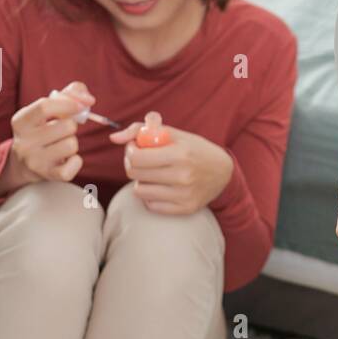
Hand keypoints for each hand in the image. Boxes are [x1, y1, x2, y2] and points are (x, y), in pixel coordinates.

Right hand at [7, 79, 95, 183]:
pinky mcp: (48, 175)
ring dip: (72, 143)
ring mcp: (34, 160)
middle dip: (72, 126)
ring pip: (72, 145)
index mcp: (21, 121)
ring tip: (61, 144)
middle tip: (63, 130)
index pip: (45, 106)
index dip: (68, 103)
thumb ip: (70, 93)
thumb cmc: (43, 128)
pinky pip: (74, 164)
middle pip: (66, 126)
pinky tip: (67, 159)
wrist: (25, 163)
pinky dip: (76, 161)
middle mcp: (24, 142)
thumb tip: (89, 99)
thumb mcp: (48, 108)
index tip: (80, 106)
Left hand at [109, 110, 233, 213]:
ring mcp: (184, 195)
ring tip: (153, 174)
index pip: (136, 158)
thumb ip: (141, 129)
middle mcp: (182, 176)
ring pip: (140, 191)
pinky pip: (151, 205)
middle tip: (140, 160)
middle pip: (134, 174)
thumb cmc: (194, 149)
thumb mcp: (173, 133)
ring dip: (141, 181)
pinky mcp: (184, 209)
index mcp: (180, 154)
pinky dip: (151, 195)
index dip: (130, 151)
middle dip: (132, 164)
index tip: (135, 148)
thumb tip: (113, 138)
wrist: (223, 173)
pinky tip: (161, 186)